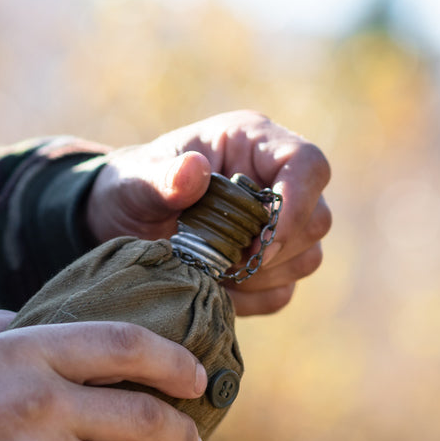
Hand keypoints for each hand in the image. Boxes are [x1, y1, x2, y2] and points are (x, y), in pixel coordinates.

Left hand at [84, 110, 332, 315]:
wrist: (122, 223)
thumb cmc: (131, 188)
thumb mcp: (134, 180)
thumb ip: (160, 177)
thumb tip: (194, 171)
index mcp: (254, 142)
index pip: (308, 165)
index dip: (298, 203)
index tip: (261, 239)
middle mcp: (278, 180)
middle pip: (317, 219)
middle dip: (274, 249)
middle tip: (224, 260)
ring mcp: (282, 224)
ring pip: (308, 257)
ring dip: (262, 275)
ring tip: (214, 270)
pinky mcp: (274, 263)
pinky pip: (284, 291)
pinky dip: (252, 298)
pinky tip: (217, 287)